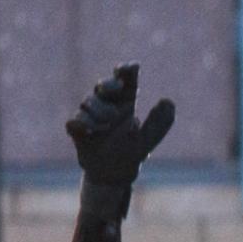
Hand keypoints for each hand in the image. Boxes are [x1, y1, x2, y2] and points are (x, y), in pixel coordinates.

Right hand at [65, 62, 174, 218]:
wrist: (112, 174)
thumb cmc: (131, 153)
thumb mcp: (148, 140)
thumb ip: (160, 123)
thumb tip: (168, 102)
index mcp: (125, 102)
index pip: (125, 79)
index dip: (126, 70)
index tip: (133, 67)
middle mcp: (106, 104)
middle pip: (103, 85)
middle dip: (109, 84)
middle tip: (119, 87)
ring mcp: (90, 115)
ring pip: (88, 102)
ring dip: (99, 111)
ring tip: (107, 125)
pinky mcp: (77, 128)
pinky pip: (75, 120)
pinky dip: (83, 124)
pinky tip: (92, 132)